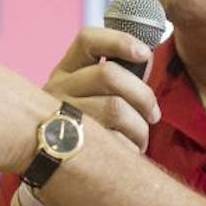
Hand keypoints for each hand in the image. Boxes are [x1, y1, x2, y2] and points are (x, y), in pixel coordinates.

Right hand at [44, 26, 159, 152]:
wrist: (51, 166)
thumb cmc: (83, 128)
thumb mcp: (86, 96)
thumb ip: (113, 78)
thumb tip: (145, 58)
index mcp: (65, 71)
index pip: (87, 40)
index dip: (119, 41)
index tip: (145, 53)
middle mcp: (57, 89)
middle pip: (109, 74)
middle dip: (143, 95)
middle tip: (153, 115)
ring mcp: (60, 117)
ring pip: (115, 109)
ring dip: (140, 127)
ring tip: (141, 139)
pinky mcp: (68, 146)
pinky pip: (114, 142)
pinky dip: (130, 148)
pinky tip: (127, 153)